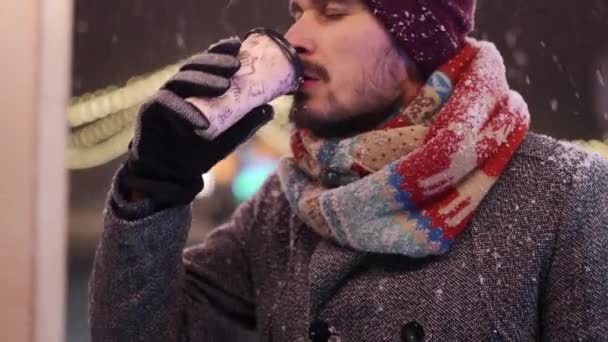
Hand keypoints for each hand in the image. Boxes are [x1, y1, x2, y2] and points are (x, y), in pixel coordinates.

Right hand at [118, 37, 273, 206]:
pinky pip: (167, 103)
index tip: (238, 44)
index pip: (207, 63)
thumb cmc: (199, 152)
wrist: (172, 175)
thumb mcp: (229, 138)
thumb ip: (246, 124)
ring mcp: (163, 97)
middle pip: (194, 66)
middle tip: (235, 66)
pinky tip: (202, 122)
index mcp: (195, 88)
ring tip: (225, 86)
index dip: (220, 51)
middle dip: (215, 62)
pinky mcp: (149, 111)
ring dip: (203, 81)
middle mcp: (178, 88)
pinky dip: (185, 111)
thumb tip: (271, 108)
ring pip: (180, 79)